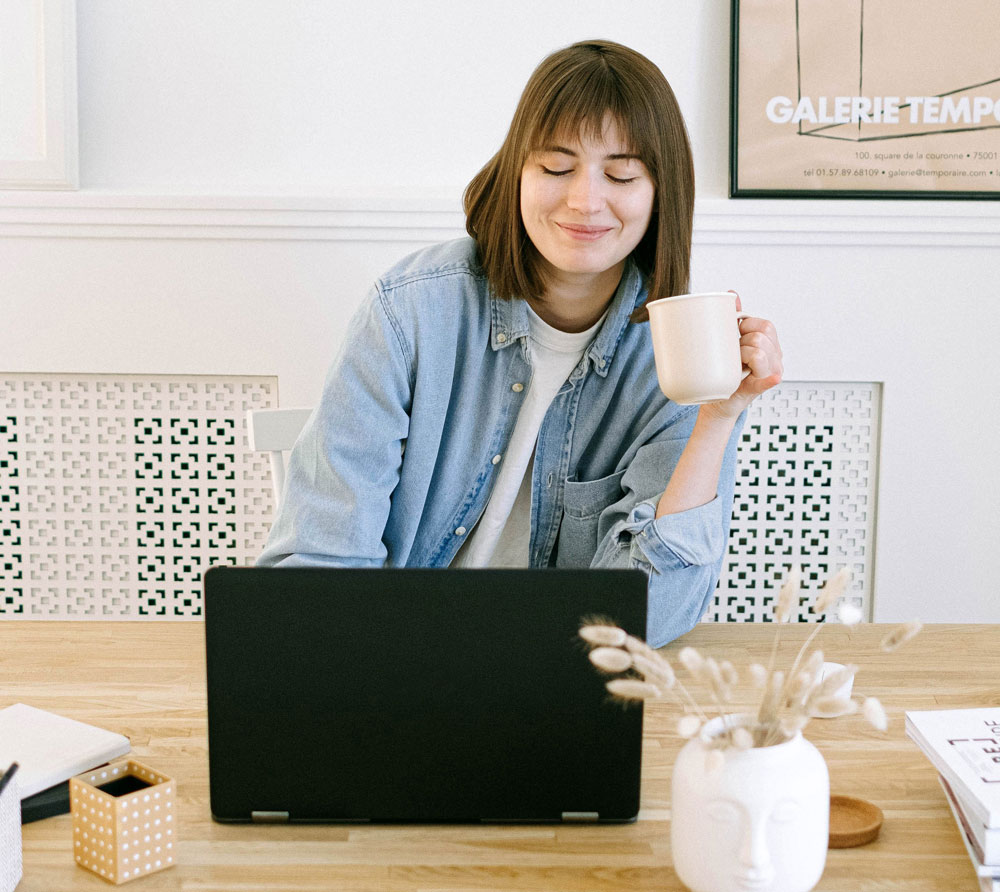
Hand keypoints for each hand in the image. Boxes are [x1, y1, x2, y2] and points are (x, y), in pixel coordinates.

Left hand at [700, 293, 782, 421]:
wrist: (718, 399)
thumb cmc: (727, 369)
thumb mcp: (731, 341)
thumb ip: (734, 318)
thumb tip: (732, 294)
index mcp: (771, 344)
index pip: (765, 325)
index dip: (747, 326)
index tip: (736, 335)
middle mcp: (775, 358)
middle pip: (762, 336)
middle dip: (743, 341)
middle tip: (734, 352)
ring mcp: (771, 373)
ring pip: (759, 352)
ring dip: (742, 355)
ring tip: (735, 363)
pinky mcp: (759, 387)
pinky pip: (768, 380)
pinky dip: (769, 378)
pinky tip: (773, 377)